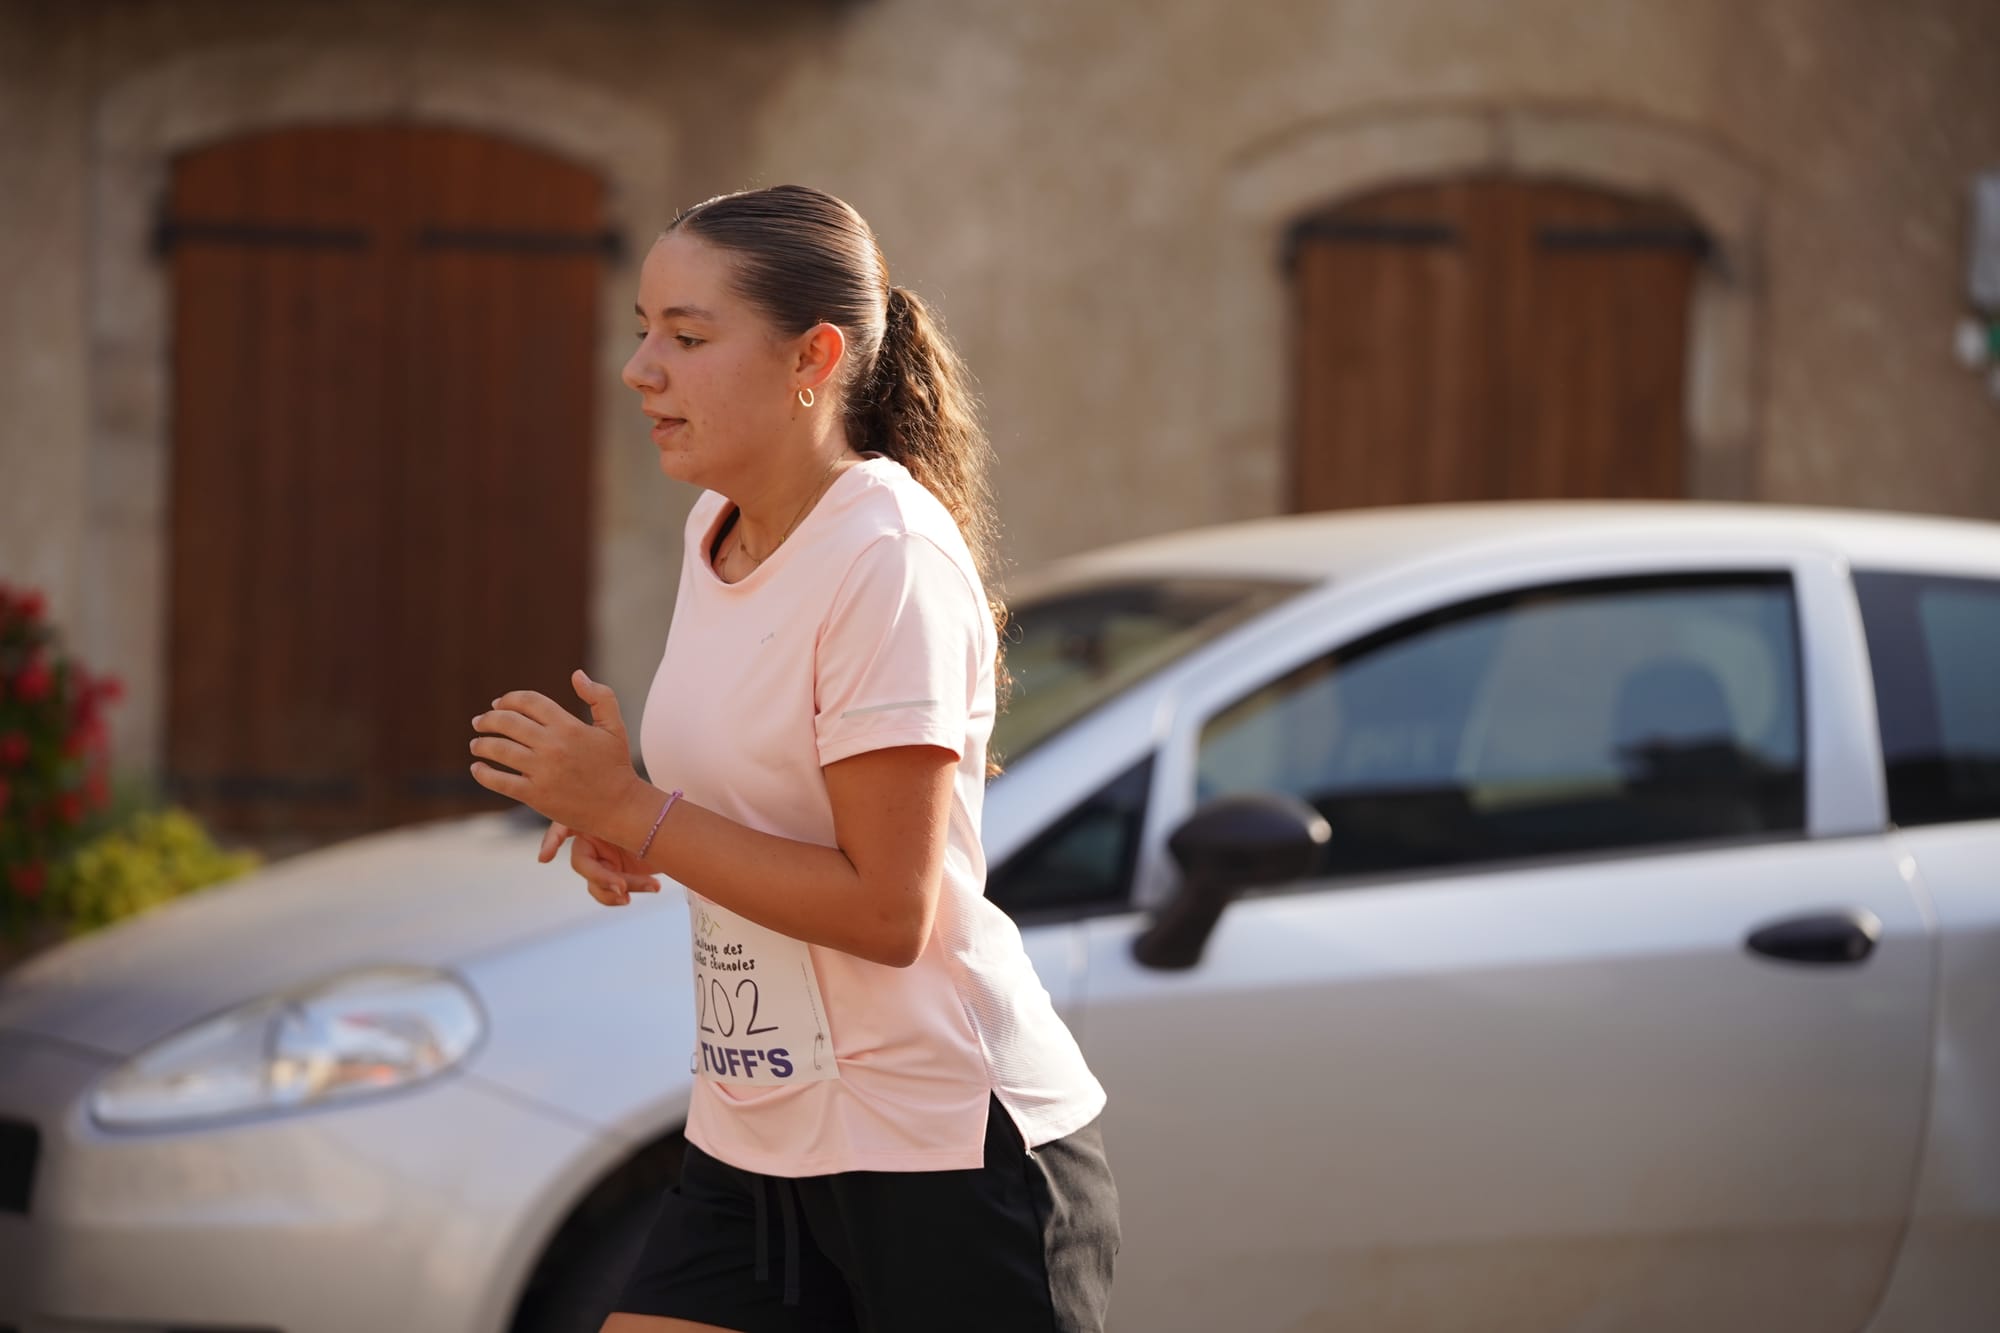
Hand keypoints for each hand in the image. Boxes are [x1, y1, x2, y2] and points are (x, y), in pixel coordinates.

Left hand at [470, 669, 639, 835]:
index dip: (509, 699)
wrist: (620, 807)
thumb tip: (576, 675)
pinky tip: (478, 768)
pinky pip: (500, 781)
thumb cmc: (616, 766)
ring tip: (476, 744)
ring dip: (481, 744)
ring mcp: (542, 770)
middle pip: (507, 722)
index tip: (498, 704)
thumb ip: (600, 696)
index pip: (528, 701)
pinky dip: (483, 773)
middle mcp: (552, 745)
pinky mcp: (535, 795)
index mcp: (568, 725)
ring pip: (499, 749)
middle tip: (479, 722)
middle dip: (488, 719)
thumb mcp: (614, 727)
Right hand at [539, 820, 660, 906]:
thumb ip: (627, 831)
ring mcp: (599, 859)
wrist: (679, 839)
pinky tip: (645, 890)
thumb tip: (608, 850)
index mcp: (593, 818)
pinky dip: (620, 896)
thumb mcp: (645, 823)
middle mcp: (592, 839)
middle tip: (622, 887)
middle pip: (583, 863)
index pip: (564, 825)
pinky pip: (605, 892)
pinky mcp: (610, 876)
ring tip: (651, 886)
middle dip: (601, 877)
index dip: (552, 839)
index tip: (545, 858)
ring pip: (596, 882)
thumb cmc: (660, 822)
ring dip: (619, 889)